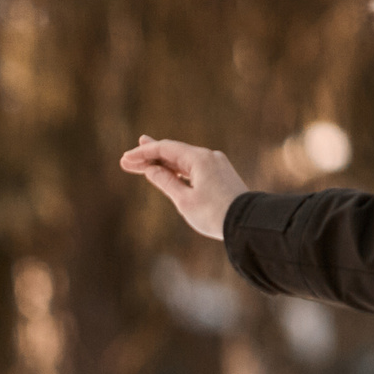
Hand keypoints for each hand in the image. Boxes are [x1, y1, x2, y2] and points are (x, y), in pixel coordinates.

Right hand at [119, 137, 245, 240]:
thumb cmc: (215, 214)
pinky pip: (194, 168)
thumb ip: (166, 182)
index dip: (143, 153)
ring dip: (163, 164)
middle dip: (150, 156)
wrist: (247, 224)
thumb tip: (151, 170)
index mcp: (199, 159)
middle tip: (128, 158)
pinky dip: (178, 171)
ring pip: (184, 161)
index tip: (125, 159)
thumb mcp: (184, 200)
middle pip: (173, 152)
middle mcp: (209, 157)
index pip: (165, 149)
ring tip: (145, 162)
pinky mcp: (221, 175)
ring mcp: (216, 165)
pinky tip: (168, 172)